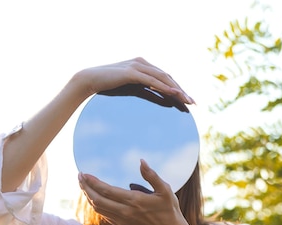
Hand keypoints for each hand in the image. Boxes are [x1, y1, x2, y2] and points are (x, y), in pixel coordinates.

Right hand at [74, 57, 194, 105]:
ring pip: (162, 78)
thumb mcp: (134, 91)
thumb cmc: (109, 86)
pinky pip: (152, 81)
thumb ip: (150, 94)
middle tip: (192, 104)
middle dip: (181, 90)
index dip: (178, 89)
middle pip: (167, 77)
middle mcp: (143, 63)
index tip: (187, 101)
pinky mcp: (131, 72)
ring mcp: (137, 66)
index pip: (165, 78)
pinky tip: (173, 94)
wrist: (89, 80)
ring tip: (186, 101)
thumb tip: (167, 102)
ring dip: (176, 90)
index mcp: (143, 66)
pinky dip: (164, 87)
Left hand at [78, 159, 190, 224]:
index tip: (84, 173)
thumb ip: (152, 176)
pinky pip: (104, 214)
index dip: (92, 182)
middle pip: (97, 200)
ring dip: (88, 196)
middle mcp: (124, 212)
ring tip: (83, 185)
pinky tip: (94, 197)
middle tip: (79, 177)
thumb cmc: (169, 210)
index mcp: (134, 201)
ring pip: (98, 209)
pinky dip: (96, 205)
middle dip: (85, 188)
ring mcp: (121, 221)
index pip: (106, 191)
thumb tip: (141, 161)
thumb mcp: (165, 190)